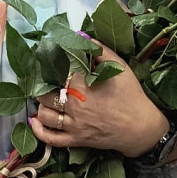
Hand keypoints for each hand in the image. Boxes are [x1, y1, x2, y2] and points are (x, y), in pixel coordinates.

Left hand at [30, 43, 168, 157]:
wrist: (141, 128)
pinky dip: (39, 130)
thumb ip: (102, 52)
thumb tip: (85, 37)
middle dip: (43, 86)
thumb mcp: (120, 68)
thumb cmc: (132, 96)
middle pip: (45, 93)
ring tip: (44, 97)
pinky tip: (34, 121)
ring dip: (40, 105)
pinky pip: (51, 138)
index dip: (54, 65)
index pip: (58, 72)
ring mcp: (74, 125)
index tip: (53, 60)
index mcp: (82, 86)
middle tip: (45, 80)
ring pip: (45, 114)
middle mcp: (74, 106)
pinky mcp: (76, 140)